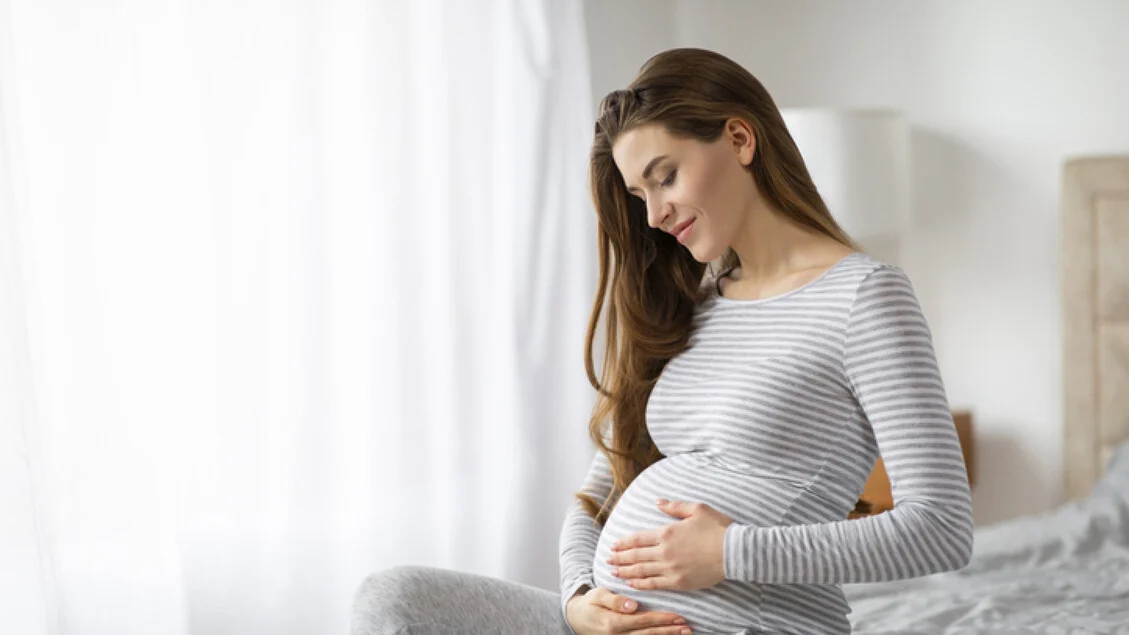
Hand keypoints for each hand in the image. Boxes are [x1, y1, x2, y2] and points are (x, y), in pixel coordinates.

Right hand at [565, 587, 691, 634]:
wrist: (575, 618)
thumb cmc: (589, 603)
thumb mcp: (597, 596)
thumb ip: (614, 600)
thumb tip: (632, 605)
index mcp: (613, 623)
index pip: (643, 621)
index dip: (661, 619)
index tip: (678, 616)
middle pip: (648, 634)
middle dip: (669, 631)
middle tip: (686, 627)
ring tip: (683, 633)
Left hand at [607, 498, 732, 591]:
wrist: (735, 551)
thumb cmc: (718, 528)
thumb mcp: (697, 509)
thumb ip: (674, 507)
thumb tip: (658, 502)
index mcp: (667, 532)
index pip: (638, 538)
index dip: (624, 543)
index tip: (614, 545)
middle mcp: (665, 551)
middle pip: (636, 555)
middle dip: (620, 558)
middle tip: (608, 559)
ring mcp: (671, 568)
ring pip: (641, 571)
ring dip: (626, 572)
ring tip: (614, 572)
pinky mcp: (679, 582)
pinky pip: (654, 584)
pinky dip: (641, 584)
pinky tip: (632, 584)